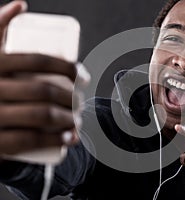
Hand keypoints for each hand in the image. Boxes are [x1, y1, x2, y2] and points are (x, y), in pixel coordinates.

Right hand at [0, 1, 89, 155]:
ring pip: (41, 116)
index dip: (68, 68)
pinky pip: (29, 141)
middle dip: (72, 97)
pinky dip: (55, 140)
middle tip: (81, 101)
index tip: (83, 77)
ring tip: (78, 119)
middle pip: (44, 90)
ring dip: (69, 119)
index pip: (39, 60)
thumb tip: (20, 4)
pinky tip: (70, 138)